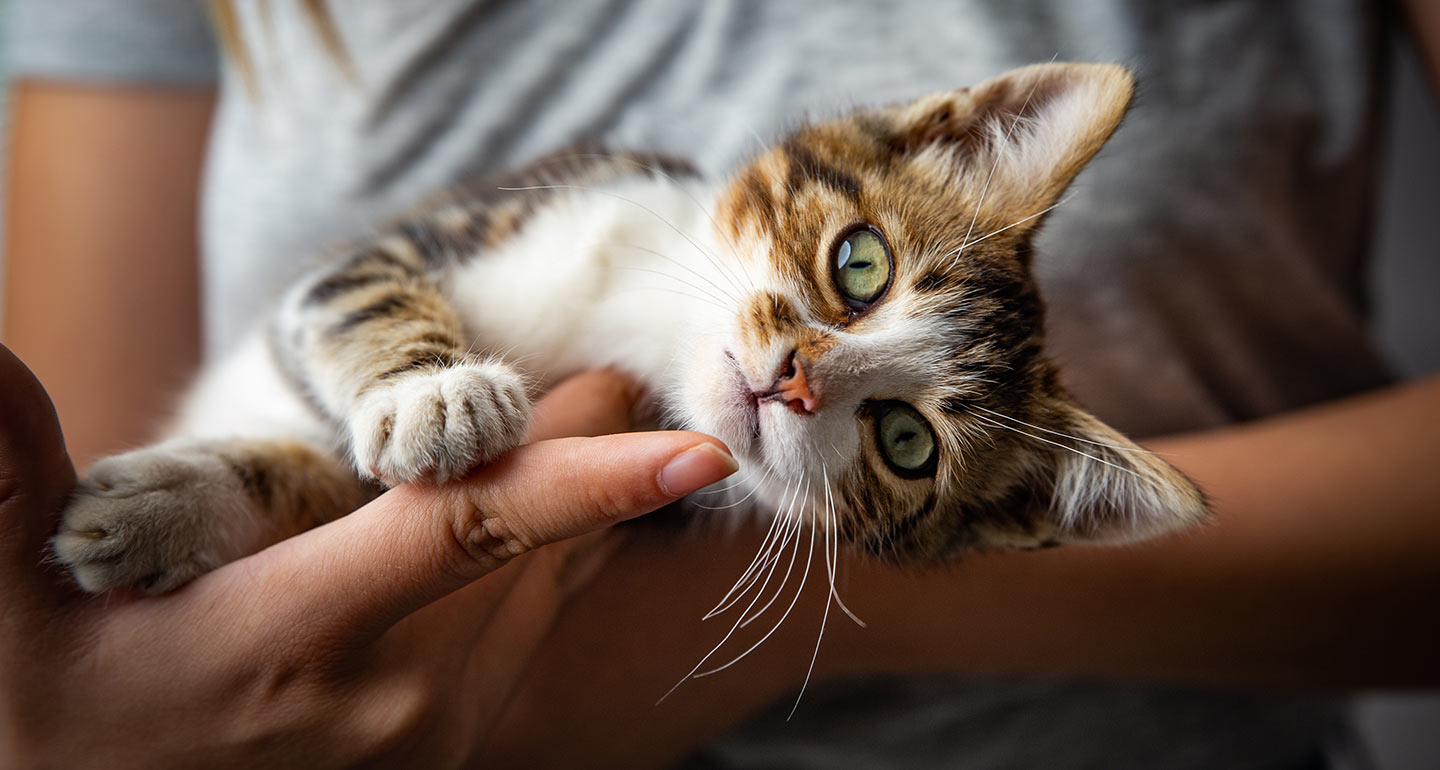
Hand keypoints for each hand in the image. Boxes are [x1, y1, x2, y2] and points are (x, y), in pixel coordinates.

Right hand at [0, 344, 736, 768]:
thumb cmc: (66, 718)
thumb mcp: (13, 616)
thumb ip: (6, 483)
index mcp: (296, 642)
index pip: (465, 534)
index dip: (586, 482)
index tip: (694, 450)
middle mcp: (396, 697)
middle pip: (535, 544)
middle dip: (584, 450)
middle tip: (604, 369)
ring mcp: (438, 732)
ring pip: (549, 586)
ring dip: (578, 505)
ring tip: (584, 418)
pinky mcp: (454, 747)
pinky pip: (534, 628)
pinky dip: (560, 558)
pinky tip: (558, 520)